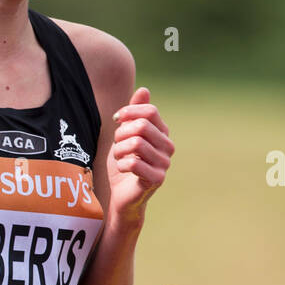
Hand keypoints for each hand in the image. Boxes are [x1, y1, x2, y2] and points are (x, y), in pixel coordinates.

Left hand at [108, 86, 173, 221]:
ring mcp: (165, 163)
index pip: (150, 112)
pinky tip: (122, 168)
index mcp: (163, 133)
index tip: (116, 120)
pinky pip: (135, 163)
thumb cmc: (124, 163)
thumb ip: (134, 113)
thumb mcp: (125, 135)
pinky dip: (122, 164)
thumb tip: (144, 90)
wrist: (121, 194)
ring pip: (137, 144)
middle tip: (116, 144)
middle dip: (121, 133)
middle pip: (142, 126)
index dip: (129, 112)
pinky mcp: (157, 179)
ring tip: (118, 157)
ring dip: (120, 150)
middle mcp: (168, 147)